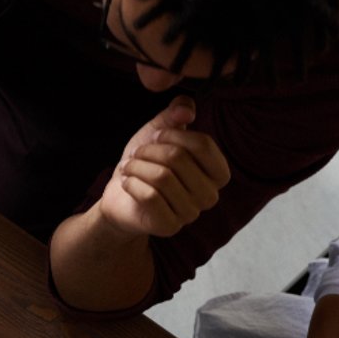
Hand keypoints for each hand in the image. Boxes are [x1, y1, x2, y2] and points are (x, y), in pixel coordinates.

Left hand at [95, 97, 229, 240]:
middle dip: (150, 150)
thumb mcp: (161, 132)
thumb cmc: (147, 164)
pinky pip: (149, 196)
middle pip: (179, 159)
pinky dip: (131, 183)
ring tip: (128, 166)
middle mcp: (210, 196)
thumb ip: (176, 114)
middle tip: (136, 153)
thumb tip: (186, 111)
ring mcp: (191, 214)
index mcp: (218, 172)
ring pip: (161, 177)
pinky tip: (126, 182)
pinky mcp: (168, 226)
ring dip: (137, 166)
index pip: (203, 144)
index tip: (155, 134)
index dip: (173, 134)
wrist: (121, 198)